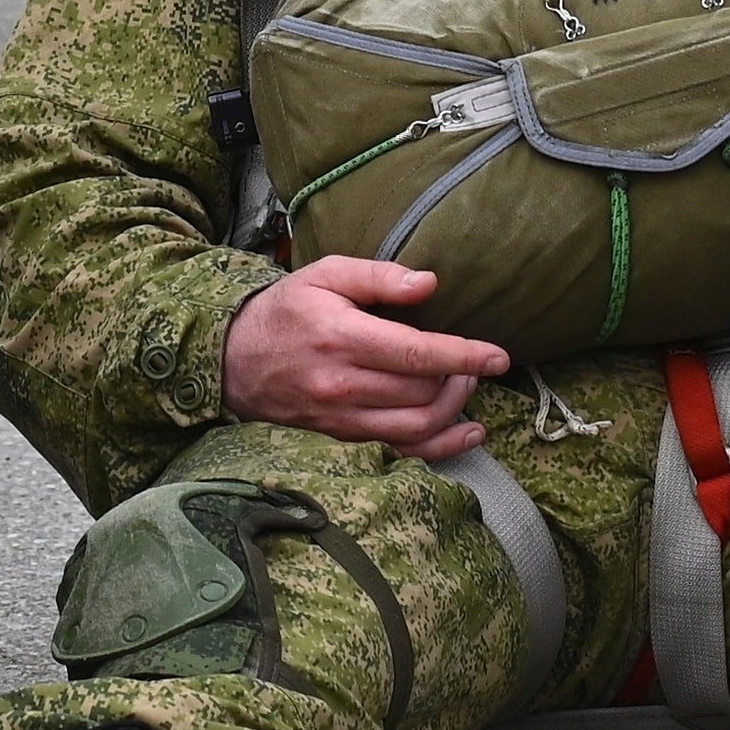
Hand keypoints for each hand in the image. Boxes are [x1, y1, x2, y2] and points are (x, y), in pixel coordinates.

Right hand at [223, 256, 510, 456]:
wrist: (229, 362)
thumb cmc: (284, 311)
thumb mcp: (324, 275)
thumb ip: (379, 276)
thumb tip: (430, 283)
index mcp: (341, 338)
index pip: (416, 353)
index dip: (464, 355)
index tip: (499, 356)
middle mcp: (341, 385)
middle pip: (422, 393)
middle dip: (461, 379)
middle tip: (473, 363)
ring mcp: (339, 421)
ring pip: (416, 428)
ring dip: (454, 411)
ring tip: (465, 387)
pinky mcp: (338, 442)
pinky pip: (398, 455)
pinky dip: (440, 449)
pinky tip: (467, 434)